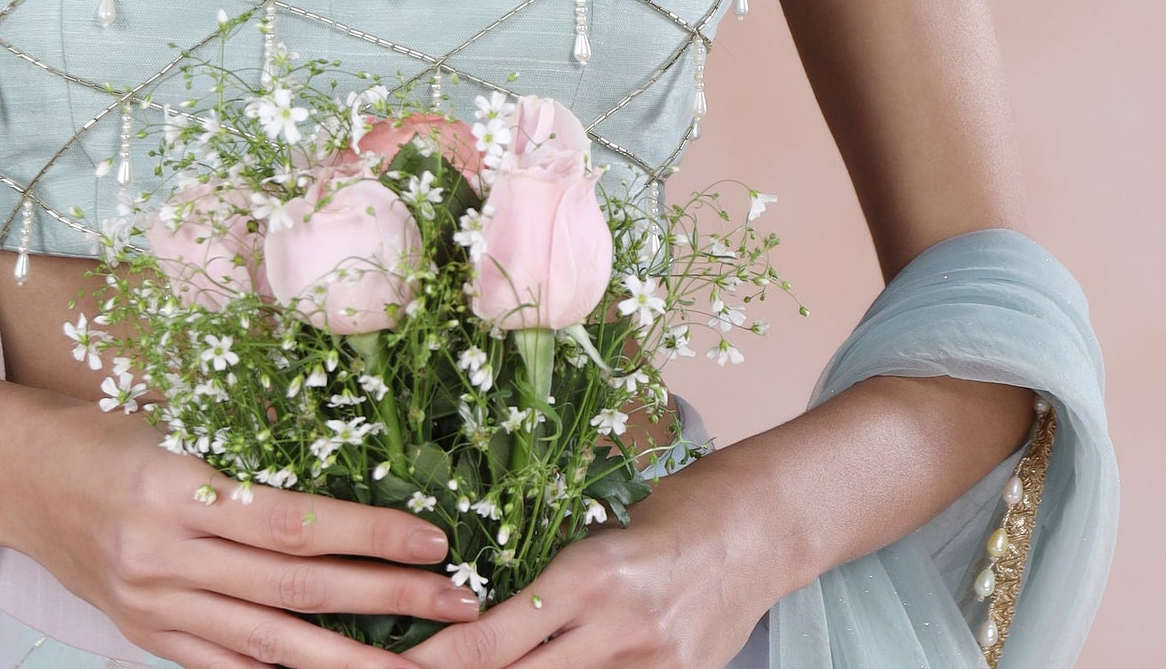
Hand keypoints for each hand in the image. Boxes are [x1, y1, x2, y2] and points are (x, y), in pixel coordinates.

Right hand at [0, 394, 478, 668]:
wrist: (17, 476)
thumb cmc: (104, 428)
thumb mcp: (177, 417)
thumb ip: (249, 445)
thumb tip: (341, 453)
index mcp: (176, 489)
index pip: (293, 524)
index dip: (369, 534)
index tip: (434, 539)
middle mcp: (166, 558)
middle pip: (295, 591)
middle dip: (384, 599)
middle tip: (458, 601)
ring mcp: (155, 607)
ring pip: (270, 644)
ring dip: (350, 658)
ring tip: (418, 665)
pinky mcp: (147, 637)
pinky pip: (228, 664)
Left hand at [400, 456, 779, 668]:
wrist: (759, 526)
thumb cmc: (672, 511)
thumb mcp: (600, 532)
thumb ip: (553, 584)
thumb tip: (489, 621)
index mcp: (588, 574)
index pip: (495, 639)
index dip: (442, 662)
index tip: (406, 666)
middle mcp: (617, 627)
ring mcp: (653, 664)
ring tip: (488, 668)